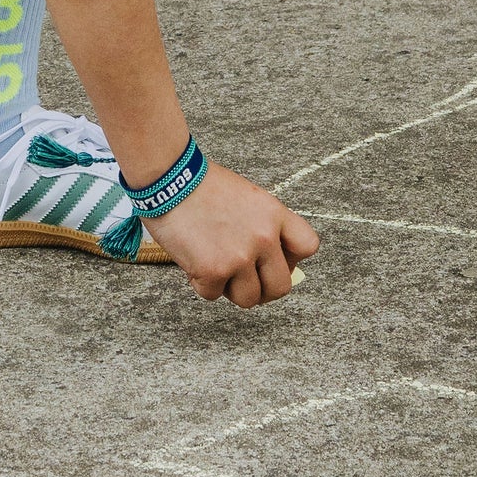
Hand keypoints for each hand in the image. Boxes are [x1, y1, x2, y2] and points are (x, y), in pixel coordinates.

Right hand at [149, 163, 318, 306]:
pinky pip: (213, 295)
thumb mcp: (245, 197)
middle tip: (243, 279)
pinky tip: (193, 260)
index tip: (273, 260)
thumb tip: (267, 259)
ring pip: (249, 299)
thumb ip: (261, 225)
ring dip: (230, 289)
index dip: (291, 260)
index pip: (308, 246)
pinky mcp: (213, 270)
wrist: (168, 177)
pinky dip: (201, 283)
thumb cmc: (199, 184)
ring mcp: (239, 256)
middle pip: (281, 287)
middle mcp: (263, 237)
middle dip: (262, 288)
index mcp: (274, 214)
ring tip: (215, 266)